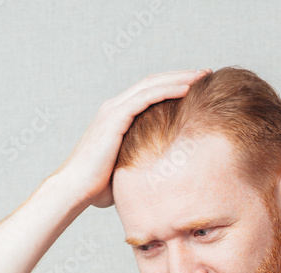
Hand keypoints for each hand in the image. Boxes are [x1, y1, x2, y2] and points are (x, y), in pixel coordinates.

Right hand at [55, 69, 209, 207]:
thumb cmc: (99, 188)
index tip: (198, 87)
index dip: (173, 86)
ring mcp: (113, 111)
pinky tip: (187, 89)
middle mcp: (114, 108)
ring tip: (203, 76)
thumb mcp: (127, 169)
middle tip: (206, 74)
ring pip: (151, 85)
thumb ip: (143, 163)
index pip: (150, 93)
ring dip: (179, 78)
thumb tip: (164, 178)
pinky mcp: (114, 118)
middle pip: (153, 82)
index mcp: (117, 117)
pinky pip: (145, 98)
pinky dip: (167, 90)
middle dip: (181, 76)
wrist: (75, 190)